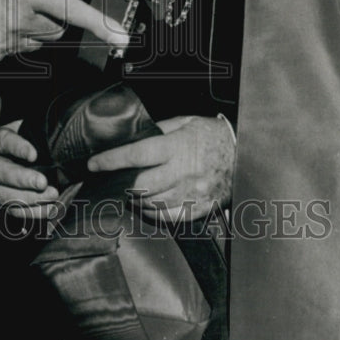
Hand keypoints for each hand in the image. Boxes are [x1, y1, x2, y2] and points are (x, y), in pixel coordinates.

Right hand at [0, 0, 129, 65]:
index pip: (70, 10)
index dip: (99, 24)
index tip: (121, 36)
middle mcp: (13, 21)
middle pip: (56, 30)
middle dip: (52, 19)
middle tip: (29, 4)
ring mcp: (1, 43)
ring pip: (36, 42)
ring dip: (31, 29)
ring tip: (2, 11)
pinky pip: (14, 51)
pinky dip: (10, 39)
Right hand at [0, 120, 59, 218]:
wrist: (35, 160)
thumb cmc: (38, 143)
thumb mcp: (39, 131)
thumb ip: (49, 133)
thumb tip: (69, 135)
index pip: (2, 141)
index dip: (17, 148)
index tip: (34, 155)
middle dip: (22, 178)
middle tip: (43, 182)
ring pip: (2, 194)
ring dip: (28, 198)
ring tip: (52, 195)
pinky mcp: (2, 203)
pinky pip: (14, 212)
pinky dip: (33, 211)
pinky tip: (51, 207)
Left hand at [87, 115, 234, 220]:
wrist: (246, 155)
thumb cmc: (213, 136)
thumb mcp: (186, 122)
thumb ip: (159, 130)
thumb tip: (132, 137)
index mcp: (178, 147)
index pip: (137, 154)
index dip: (111, 160)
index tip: (93, 164)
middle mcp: (184, 172)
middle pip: (141, 184)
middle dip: (120, 184)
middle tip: (109, 180)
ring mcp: (192, 194)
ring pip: (152, 203)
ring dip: (133, 199)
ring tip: (125, 191)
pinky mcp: (199, 208)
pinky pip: (168, 217)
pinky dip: (151, 213)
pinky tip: (143, 205)